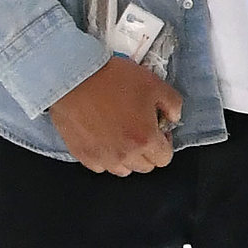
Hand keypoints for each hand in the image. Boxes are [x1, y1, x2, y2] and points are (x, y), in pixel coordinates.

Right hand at [49, 52, 182, 176]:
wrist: (74, 78)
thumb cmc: (113, 79)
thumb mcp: (154, 84)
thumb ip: (173, 104)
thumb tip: (173, 118)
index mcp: (145, 140)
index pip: (164, 159)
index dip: (164, 143)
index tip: (157, 130)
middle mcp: (125, 155)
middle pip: (145, 167)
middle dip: (147, 151)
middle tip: (139, 129)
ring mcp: (102, 158)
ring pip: (123, 170)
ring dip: (127, 157)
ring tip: (121, 134)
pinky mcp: (83, 155)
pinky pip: (100, 166)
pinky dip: (105, 156)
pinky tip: (102, 137)